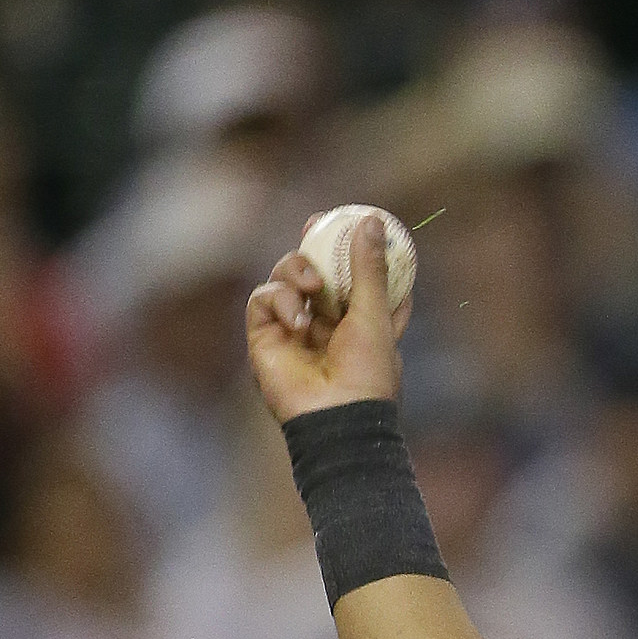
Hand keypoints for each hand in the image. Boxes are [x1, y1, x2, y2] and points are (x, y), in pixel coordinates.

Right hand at [245, 213, 412, 423]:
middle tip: (315, 225)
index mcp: (364, 321)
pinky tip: (297, 322)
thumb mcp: (374, 314)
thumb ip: (369, 269)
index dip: (355, 251)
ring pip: (286, 278)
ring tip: (312, 287)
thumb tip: (372, 221)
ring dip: (297, 272)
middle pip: (317, 271)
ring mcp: (295, 329)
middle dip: (315, 247)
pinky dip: (278, 301)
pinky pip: (263, 299)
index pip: (359, 279)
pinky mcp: (266, 336)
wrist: (336, 417)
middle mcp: (329, 323)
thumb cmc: (366, 373)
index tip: (358, 222)